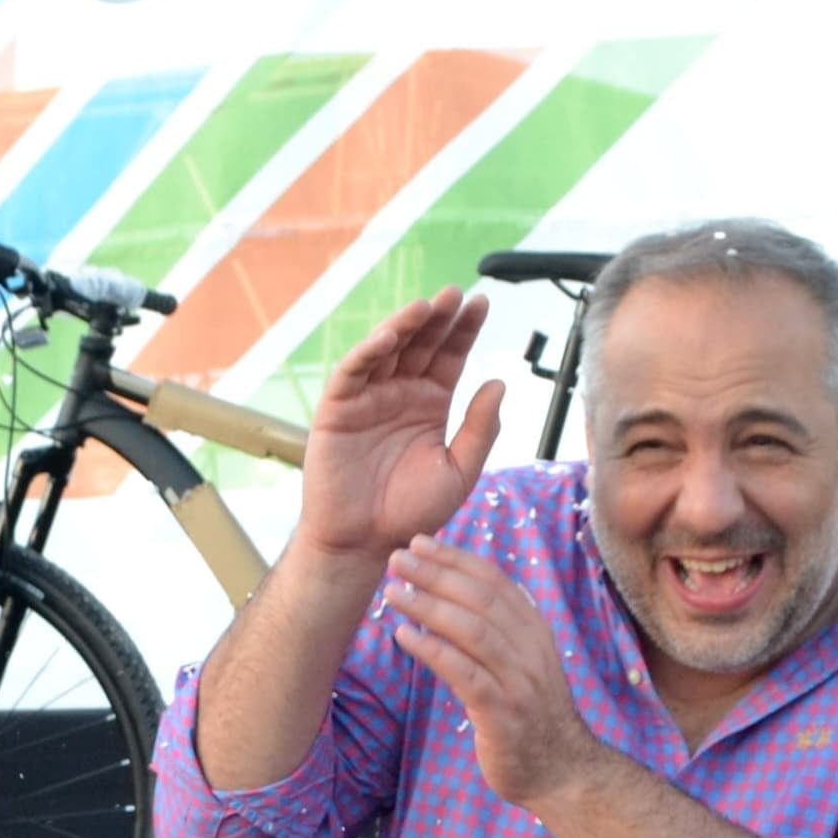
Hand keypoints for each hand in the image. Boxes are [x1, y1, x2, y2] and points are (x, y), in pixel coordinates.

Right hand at [292, 291, 504, 566]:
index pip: (451, 355)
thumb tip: (499, 382)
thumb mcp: (458, 471)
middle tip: (455, 294)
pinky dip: (367, 352)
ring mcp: (368, 398)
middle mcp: (400, 393)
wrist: (365, 544)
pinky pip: (352, 372)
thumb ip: (480, 430)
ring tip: (426, 307)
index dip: (465, 329)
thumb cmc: (411, 513)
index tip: (481, 303)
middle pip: (421, 343)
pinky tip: (389, 337)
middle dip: (438, 318)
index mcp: (430, 403)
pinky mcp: (338, 409)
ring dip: (404, 325)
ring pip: (387, 349)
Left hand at [382, 539, 595, 811]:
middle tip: (397, 558)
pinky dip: (432, 650)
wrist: (562, 771)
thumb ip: (499, 631)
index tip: (420, 542)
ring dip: (429, 606)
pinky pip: (464, 673)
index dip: (456, 558)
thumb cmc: (531, 717)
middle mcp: (531, 650)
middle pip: (480, 598)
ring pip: (472, 630)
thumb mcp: (522, 664)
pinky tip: (403, 637)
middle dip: (436, 573)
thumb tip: (458, 595)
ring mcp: (518, 681)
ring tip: (393, 592)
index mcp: (535, 632)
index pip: (495, 581)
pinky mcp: (502, 712)